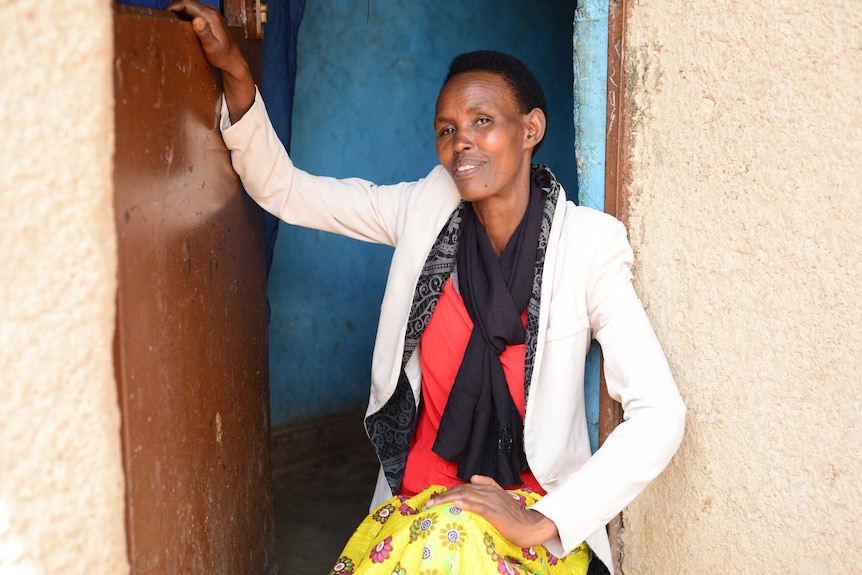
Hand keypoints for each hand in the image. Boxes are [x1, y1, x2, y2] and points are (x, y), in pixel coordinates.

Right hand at [166, 0, 254, 121]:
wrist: (233, 59)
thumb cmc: (223, 56)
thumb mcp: (212, 47)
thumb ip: (204, 33)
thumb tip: (197, 20)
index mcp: (210, 15)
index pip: (187, 3)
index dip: (173, 6)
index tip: (164, 15)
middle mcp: (211, 10)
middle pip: (187, 1)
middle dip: (174, 8)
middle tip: (165, 20)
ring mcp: (211, 12)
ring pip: (189, 5)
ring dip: (179, 10)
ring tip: (171, 22)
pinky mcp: (210, 16)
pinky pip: (193, 10)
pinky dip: (185, 14)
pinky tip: (181, 24)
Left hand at [422, 475, 558, 548]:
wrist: (530, 525)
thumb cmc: (514, 515)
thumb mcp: (501, 496)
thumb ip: (488, 484)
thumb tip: (473, 477)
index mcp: (488, 488)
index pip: (462, 487)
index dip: (447, 493)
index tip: (433, 500)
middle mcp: (487, 491)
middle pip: (460, 491)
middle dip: (441, 497)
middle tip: (426, 505)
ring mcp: (491, 500)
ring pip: (465, 496)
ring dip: (446, 500)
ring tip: (433, 505)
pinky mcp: (494, 511)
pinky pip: (478, 506)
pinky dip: (466, 504)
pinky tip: (455, 505)